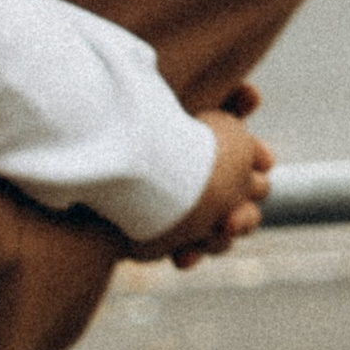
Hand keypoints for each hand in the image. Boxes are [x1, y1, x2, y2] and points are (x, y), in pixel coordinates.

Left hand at [126, 105, 273, 268]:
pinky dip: (190, 254)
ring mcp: (188, 216)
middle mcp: (208, 187)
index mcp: (218, 154)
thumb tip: (254, 94)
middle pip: (246, 205)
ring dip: (222, 237)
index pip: (256, 162)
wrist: (90, 155)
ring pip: (223, 235)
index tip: (259, 160)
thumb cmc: (136, 127)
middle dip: (244, 212)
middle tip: (234, 215)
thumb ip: (218, 100)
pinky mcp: (163, 238)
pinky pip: (189, 253)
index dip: (258, 161)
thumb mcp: (179, 110)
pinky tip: (184, 256)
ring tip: (216, 231)